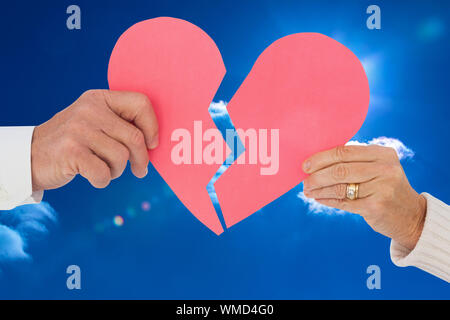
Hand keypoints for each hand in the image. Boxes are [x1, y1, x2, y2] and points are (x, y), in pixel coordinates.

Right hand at [31, 90, 158, 190]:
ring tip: (104, 168)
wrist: (30, 155)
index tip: (152, 144)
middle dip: (141, 159)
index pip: (141, 103)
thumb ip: (120, 124)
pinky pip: (104, 173)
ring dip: (117, 170)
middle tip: (140, 170)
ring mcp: (79, 130)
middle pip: (135, 137)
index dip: (152, 127)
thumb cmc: (73, 142)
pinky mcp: (71, 152)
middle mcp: (90, 110)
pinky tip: (94, 176)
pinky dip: (103, 180)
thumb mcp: (94, 122)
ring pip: (121, 157)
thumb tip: (155, 142)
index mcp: (99, 99)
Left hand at [302, 145, 426, 249]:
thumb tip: (316, 163)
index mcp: (383, 154)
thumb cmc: (385, 188)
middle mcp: (385, 169)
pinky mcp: (376, 207)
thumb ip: (354, 162)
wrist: (411, 216)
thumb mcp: (378, 168)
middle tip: (304, 181)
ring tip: (308, 191)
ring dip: (319, 189)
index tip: (306, 165)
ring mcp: (382, 188)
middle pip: (340, 169)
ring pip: (340, 187)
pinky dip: (328, 200)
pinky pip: (344, 202)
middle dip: (317, 175)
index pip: (345, 151)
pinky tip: (319, 198)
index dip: (321, 158)